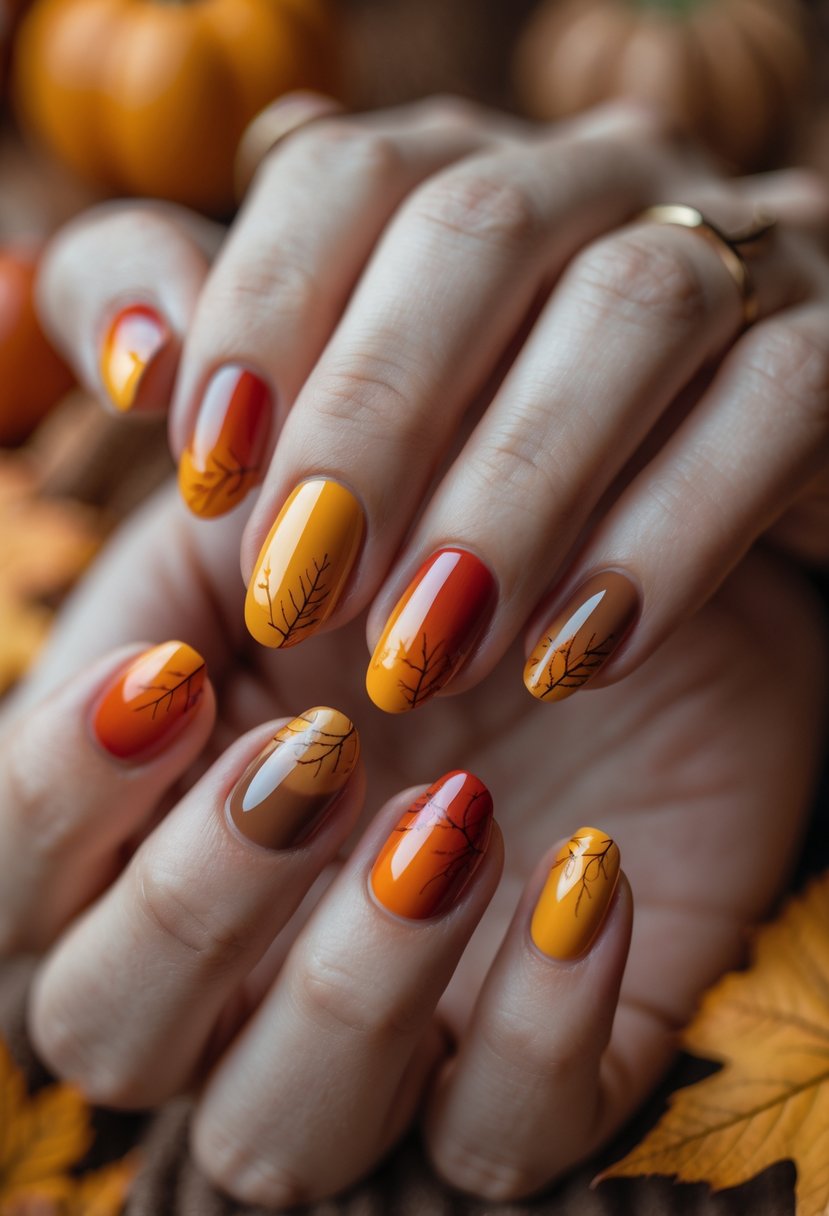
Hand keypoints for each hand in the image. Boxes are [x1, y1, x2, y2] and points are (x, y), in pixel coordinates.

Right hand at [0, 482, 823, 1204]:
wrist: (623, 600)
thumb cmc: (442, 557)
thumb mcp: (318, 513)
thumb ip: (221, 516)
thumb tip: (178, 475)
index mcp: (152, 827)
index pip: (15, 884)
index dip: (59, 796)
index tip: (175, 674)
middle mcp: (237, 962)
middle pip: (107, 1036)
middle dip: (192, 903)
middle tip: (320, 750)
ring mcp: (384, 1033)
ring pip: (278, 1135)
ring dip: (352, 984)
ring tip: (452, 816)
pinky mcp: (539, 1064)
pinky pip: (502, 1140)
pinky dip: (539, 1023)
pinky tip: (581, 870)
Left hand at [38, 98, 828, 718]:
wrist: (706, 596)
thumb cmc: (484, 515)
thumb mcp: (339, 457)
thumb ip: (239, 379)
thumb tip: (134, 349)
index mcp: (463, 184)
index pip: (342, 173)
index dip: (261, 313)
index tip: (206, 477)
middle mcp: (599, 187)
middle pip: (477, 222)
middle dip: (375, 414)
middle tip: (301, 589)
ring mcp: (737, 256)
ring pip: (635, 304)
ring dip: (514, 486)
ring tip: (425, 648)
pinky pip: (777, 404)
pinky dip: (669, 534)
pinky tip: (578, 652)